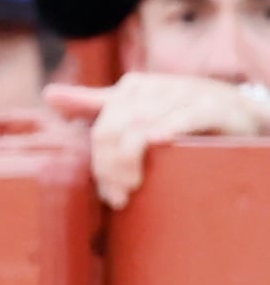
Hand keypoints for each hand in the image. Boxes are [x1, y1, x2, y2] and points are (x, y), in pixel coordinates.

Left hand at [47, 72, 269, 207]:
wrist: (236, 111)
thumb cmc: (178, 113)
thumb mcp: (134, 107)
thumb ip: (92, 103)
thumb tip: (48, 93)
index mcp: (131, 88)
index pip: (101, 131)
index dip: (100, 166)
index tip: (108, 195)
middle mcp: (154, 87)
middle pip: (115, 131)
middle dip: (111, 169)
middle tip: (119, 197)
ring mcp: (182, 93)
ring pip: (142, 128)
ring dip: (132, 163)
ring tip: (132, 190)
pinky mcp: (210, 105)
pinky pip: (184, 116)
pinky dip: (168, 129)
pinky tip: (158, 143)